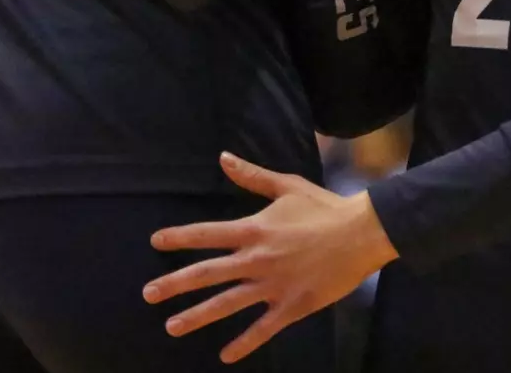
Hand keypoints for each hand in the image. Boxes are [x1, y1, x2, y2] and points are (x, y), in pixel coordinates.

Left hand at [144, 152, 397, 363]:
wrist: (362, 232)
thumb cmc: (325, 207)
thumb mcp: (287, 186)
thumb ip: (252, 176)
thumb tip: (223, 158)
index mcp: (254, 230)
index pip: (207, 234)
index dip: (179, 237)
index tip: (155, 242)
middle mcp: (257, 259)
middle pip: (208, 274)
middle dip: (174, 284)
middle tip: (148, 294)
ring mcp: (273, 285)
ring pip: (227, 304)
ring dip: (197, 316)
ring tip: (171, 326)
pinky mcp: (292, 305)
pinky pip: (263, 328)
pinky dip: (244, 343)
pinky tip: (226, 355)